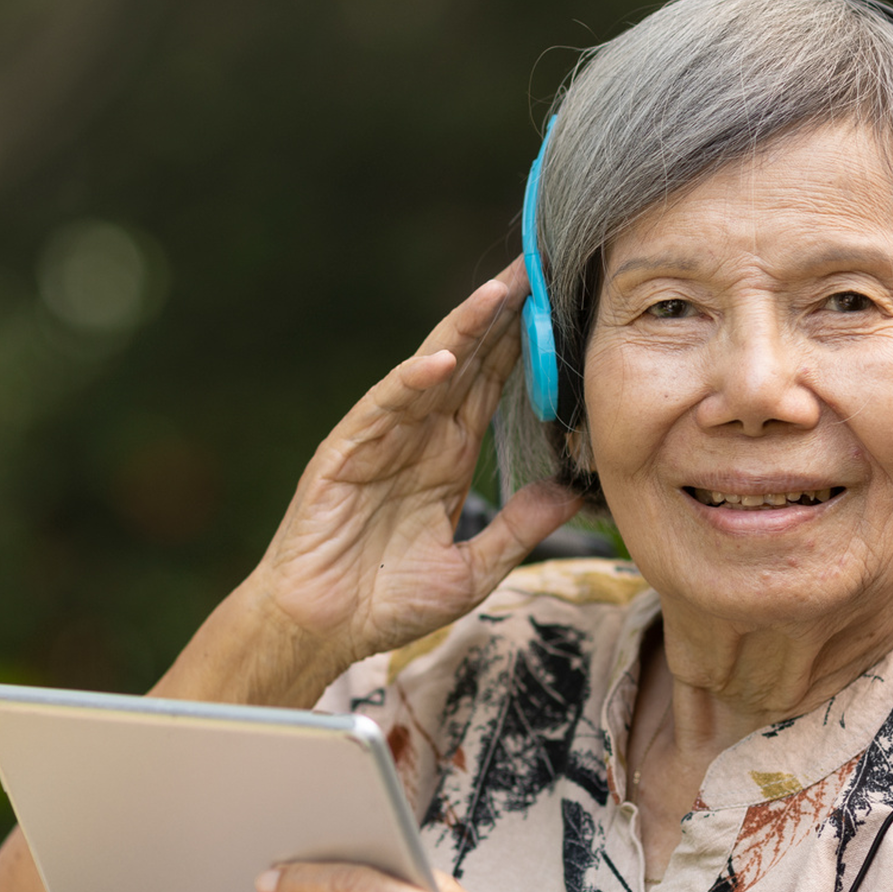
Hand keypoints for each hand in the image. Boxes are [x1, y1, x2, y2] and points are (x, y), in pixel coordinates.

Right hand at [245, 264, 583, 677]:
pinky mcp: (346, 453)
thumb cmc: (385, 602)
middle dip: (501, 314)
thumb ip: (519, 529)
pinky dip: (411, 383)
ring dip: (463, 331)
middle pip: (468, 361)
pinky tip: (442, 361)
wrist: (322, 630)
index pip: (492, 385)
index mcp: (448, 457)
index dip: (523, 344)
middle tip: (537, 261)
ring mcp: (381, 439)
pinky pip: (384, 408)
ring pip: (429, 371)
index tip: (558, 301)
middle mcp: (418, 437)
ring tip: (500, 291)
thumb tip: (571, 493)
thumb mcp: (473, 570)